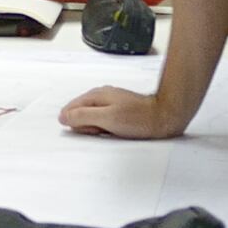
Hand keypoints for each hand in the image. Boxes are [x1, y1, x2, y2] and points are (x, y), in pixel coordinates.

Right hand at [62, 85, 186, 139]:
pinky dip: (106, 128)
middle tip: (104, 130)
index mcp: (95, 95)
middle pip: (81, 115)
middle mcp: (100, 96)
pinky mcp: (118, 111)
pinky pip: (103, 122)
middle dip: (89, 127)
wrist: (164, 118)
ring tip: (113, 131)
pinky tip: (116, 132)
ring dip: (98, 129)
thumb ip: (83, 116)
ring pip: (92, 120)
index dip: (77, 124)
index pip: (71, 109)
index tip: (91, 130)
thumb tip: (63, 117)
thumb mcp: (106, 119)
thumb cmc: (137, 119)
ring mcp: (110, 103)